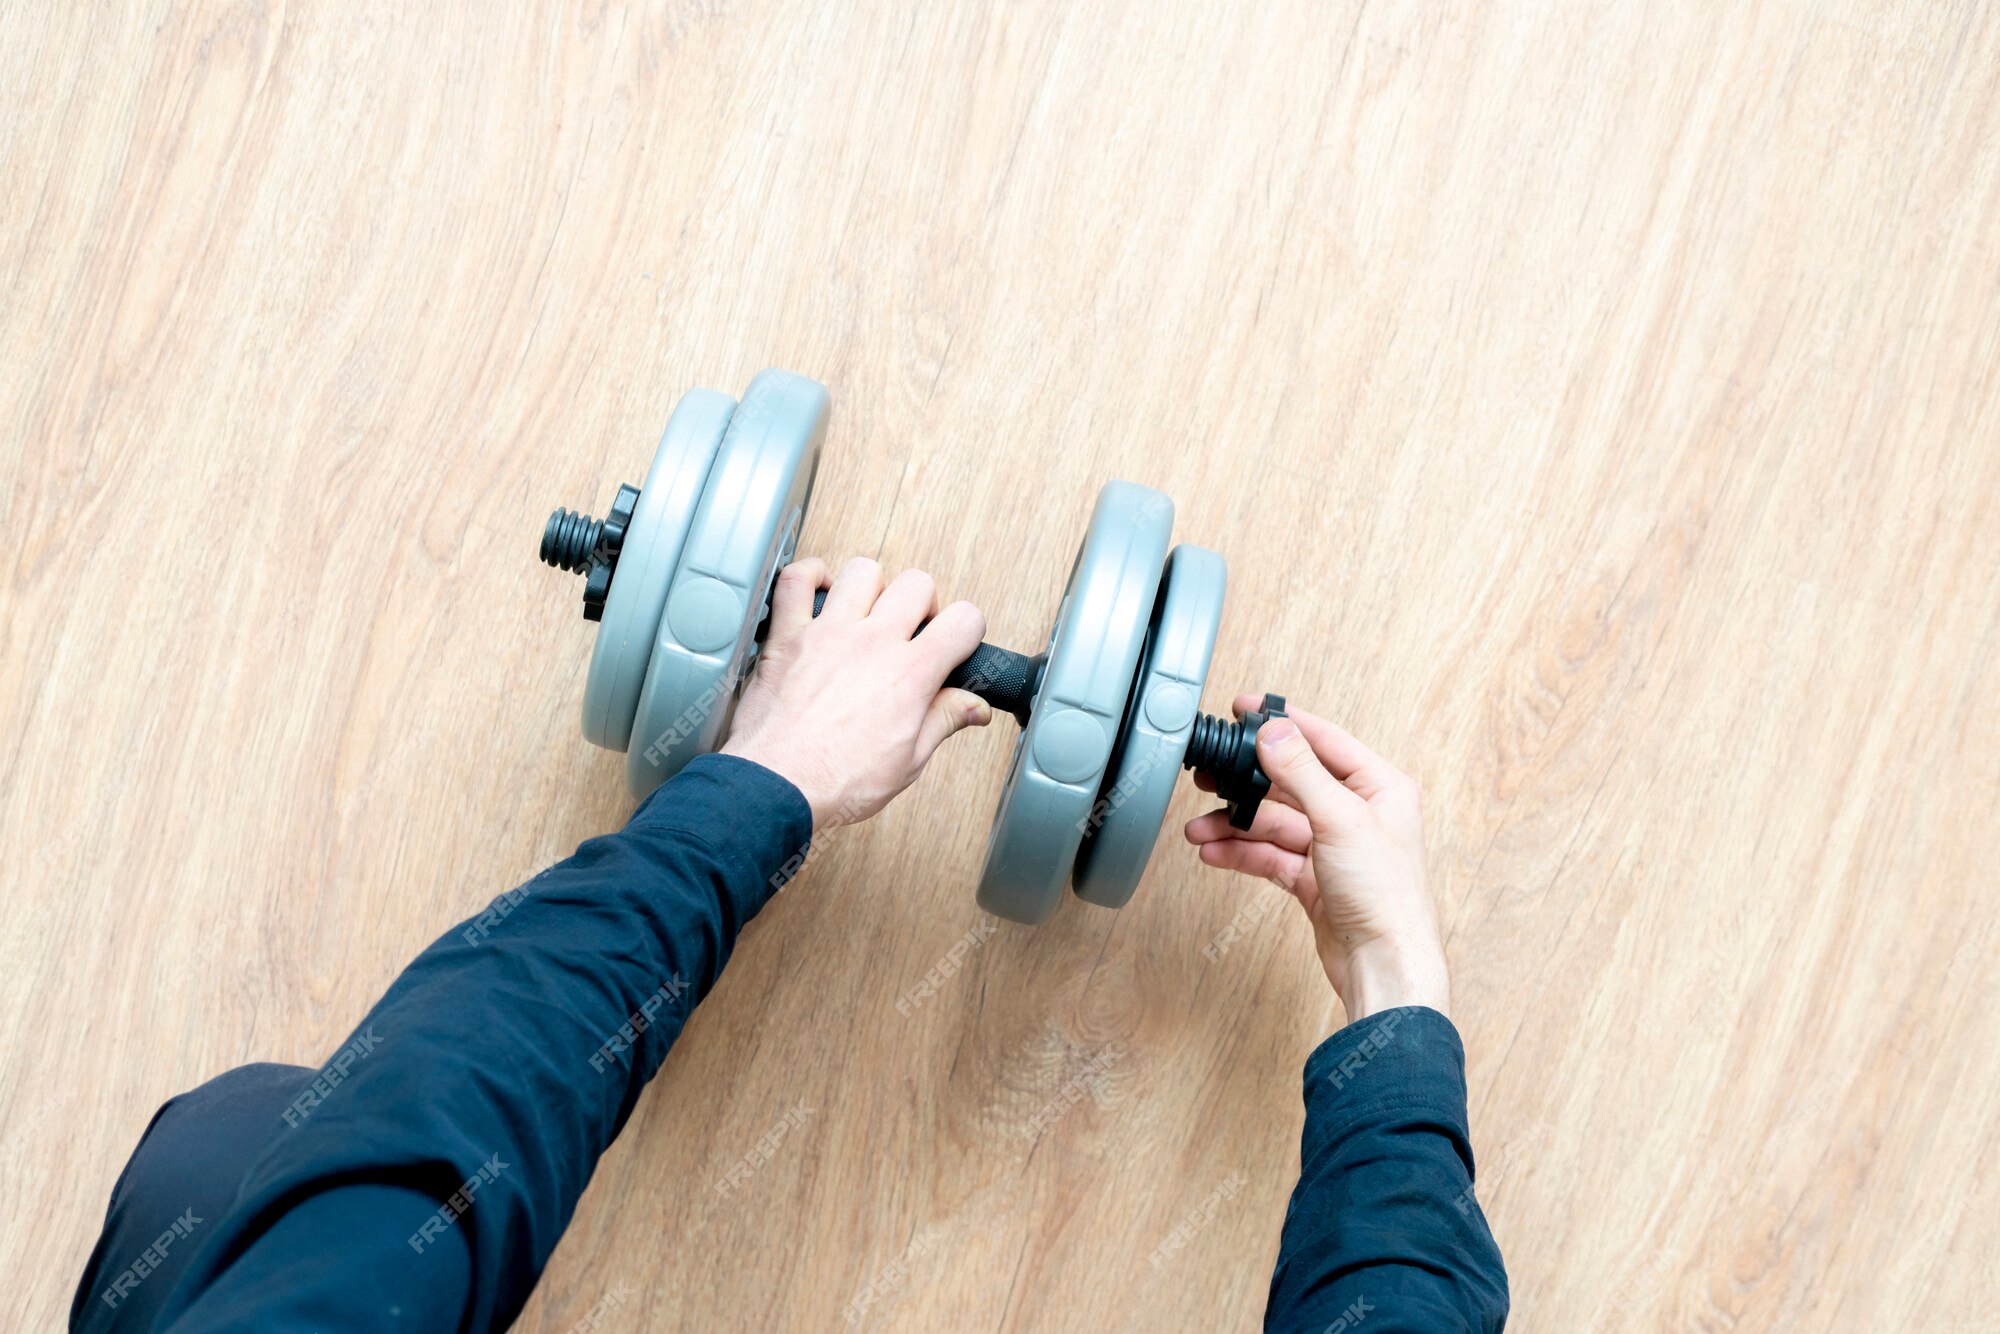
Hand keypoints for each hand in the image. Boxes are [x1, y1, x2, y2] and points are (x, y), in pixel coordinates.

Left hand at [723, 557, 989, 830]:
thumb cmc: (837, 781)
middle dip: (923, 604)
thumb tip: (974, 708)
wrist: (776, 787)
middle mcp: (872, 643)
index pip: (964, 620)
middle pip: (917, 585)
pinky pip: (796, 580)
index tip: (956, 642)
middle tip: (912, 632)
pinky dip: (809, 576)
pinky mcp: (788, 635)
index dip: (967, 629)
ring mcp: (828, 633)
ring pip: (863, 571)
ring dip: (872, 588)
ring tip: (867, 614)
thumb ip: (944, 721)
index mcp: (911, 674)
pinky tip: (820, 591)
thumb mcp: (909, 761)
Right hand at [1185, 698, 1448, 1021]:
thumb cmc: (1387, 897)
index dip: (1282, 722)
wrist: (1384, 965)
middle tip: (1210, 775)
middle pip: (1291, 783)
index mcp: (1379, 787)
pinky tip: (1215, 852)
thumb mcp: (1341, 819)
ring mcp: (1335, 847)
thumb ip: (1302, 770)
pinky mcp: (1316, 879)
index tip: (1245, 709)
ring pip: (1275, 823)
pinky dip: (1243, 853)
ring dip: (1236, 824)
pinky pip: (1271, 855)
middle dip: (1247, 782)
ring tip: (1200, 829)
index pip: (1324, 740)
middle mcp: (1358, 813)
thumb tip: (1274, 729)